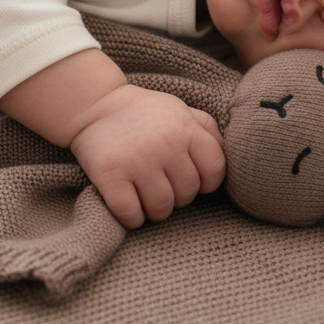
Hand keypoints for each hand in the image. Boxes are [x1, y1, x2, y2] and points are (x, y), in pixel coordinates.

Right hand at [70, 84, 225, 228]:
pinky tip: (130, 206)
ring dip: (156, 210)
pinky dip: (133, 218)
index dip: (207, 183)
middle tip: (163, 185)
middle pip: (188, 194)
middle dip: (178, 196)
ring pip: (162, 208)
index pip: (214, 171)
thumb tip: (227, 155)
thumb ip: (207, 129)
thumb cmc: (145, 113)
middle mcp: (165, 144)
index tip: (192, 180)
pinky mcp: (109, 175)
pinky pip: (131, 214)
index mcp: (185, 128)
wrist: (96, 105)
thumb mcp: (181, 110)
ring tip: (147, 197)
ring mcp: (137, 161)